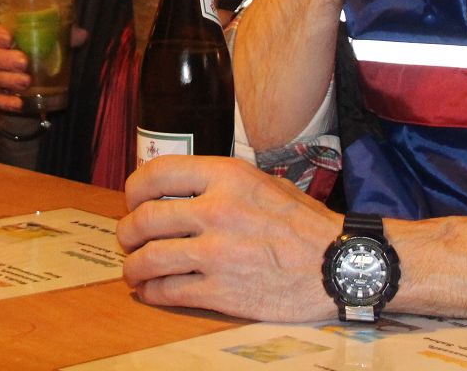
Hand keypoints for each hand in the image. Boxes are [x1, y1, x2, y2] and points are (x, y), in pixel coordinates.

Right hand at [0, 9, 87, 111]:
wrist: (22, 62)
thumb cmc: (31, 38)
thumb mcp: (44, 32)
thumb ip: (61, 31)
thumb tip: (81, 35)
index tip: (9, 39)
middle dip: (2, 60)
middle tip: (23, 63)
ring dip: (4, 80)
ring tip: (25, 83)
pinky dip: (4, 101)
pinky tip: (18, 104)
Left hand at [117, 155, 340, 321]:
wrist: (339, 265)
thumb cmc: (306, 224)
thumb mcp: (266, 183)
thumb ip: (224, 183)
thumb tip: (183, 189)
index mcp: (227, 177)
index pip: (157, 173)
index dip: (135, 189)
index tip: (133, 200)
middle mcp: (216, 211)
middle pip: (145, 219)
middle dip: (127, 232)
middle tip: (127, 239)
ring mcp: (216, 253)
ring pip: (149, 258)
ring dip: (133, 266)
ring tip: (134, 270)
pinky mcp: (221, 291)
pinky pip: (168, 291)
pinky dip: (152, 292)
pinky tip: (152, 291)